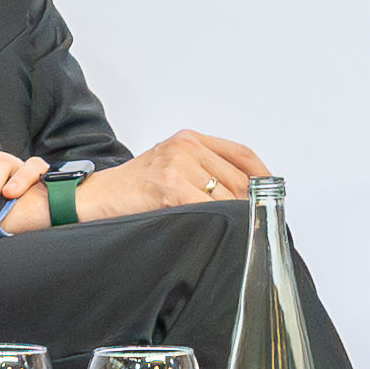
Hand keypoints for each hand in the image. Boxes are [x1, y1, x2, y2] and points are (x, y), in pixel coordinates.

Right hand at [90, 130, 268, 211]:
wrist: (97, 196)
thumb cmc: (134, 187)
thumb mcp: (172, 166)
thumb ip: (204, 170)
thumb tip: (244, 195)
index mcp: (190, 139)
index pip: (241, 154)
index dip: (262, 175)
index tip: (272, 194)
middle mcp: (186, 146)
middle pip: (238, 178)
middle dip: (248, 204)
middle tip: (253, 223)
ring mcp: (178, 164)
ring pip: (224, 196)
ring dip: (231, 217)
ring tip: (230, 229)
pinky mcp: (169, 186)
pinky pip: (205, 207)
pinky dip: (213, 219)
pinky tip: (211, 228)